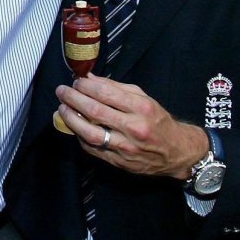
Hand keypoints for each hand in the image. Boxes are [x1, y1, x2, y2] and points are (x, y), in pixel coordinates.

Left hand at [55, 74, 206, 179]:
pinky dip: (80, 136)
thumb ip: (116, 87)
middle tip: (62, 91)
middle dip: (73, 99)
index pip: (105, 93)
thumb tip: (89, 78)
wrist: (177, 152)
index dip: (85, 86)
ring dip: (71, 119)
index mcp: (141, 108)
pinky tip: (74, 127)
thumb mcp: (144, 98)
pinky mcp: (119, 162)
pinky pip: (93, 148)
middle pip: (94, 111)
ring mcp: (125, 147)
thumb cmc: (158, 121)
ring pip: (90, 133)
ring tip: (62, 108)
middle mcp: (133, 128)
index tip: (76, 81)